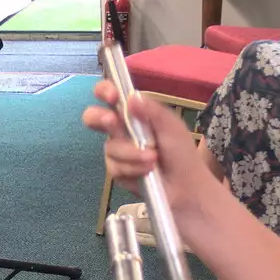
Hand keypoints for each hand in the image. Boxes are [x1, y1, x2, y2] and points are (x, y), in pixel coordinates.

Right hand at [82, 81, 214, 217]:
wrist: (186, 188)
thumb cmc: (182, 154)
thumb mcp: (172, 127)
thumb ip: (153, 110)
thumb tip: (131, 97)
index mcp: (135, 114)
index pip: (110, 95)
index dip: (105, 91)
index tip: (112, 96)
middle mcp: (121, 130)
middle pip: (93, 118)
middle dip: (99, 118)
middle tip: (111, 121)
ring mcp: (118, 151)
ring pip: (110, 147)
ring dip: (132, 153)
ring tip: (153, 159)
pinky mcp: (117, 171)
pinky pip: (114, 167)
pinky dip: (132, 169)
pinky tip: (147, 172)